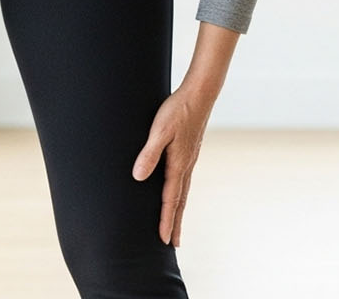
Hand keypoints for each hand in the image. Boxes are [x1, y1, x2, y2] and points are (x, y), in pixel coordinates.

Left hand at [131, 82, 216, 245]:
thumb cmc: (178, 110)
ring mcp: (189, 159)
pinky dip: (180, 195)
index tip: (162, 240)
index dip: (165, 220)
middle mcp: (186, 165)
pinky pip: (184, 181)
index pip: (170, 199)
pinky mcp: (189, 152)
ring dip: (178, 211)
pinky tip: (178, 194)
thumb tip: (138, 177)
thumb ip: (149, 154)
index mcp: (178, 164)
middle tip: (173, 244)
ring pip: (183, 192)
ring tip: (175, 225)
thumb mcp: (160, 130)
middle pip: (180, 201)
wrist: (200, 94)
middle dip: (175, 223)